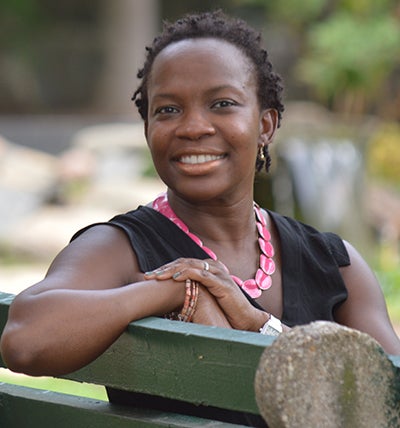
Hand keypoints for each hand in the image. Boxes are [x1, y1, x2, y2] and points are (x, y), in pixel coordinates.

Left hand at [144, 258, 265, 330]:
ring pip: (190, 266)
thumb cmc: (225, 311)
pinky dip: (187, 274)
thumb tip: (172, 298)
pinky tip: (175, 279)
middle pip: (183, 262)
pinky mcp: (222, 283)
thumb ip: (193, 293)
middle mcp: (213, 267)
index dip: (166, 269)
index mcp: (208, 268)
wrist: (246, 320)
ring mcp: (218, 273)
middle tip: (147, 276)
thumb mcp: (206, 299)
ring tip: (157, 277)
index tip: (149, 276)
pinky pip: (201, 275)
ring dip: (171, 270)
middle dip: (164, 269)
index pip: (183, 264)